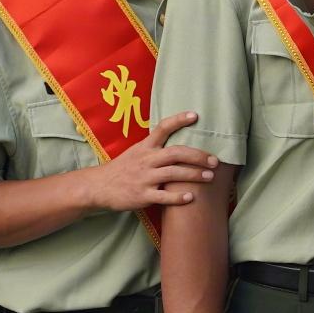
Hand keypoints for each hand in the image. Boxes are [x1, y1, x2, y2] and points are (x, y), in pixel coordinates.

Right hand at [81, 112, 217, 212]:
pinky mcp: (142, 195)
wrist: (98, 187)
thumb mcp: (136, 152)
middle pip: (175, 153)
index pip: (162, 128)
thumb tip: (180, 142)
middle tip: (214, 161)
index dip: (178, 120)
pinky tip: (191, 197)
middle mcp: (146, 160)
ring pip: (173, 174)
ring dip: (194, 175)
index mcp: (145, 147)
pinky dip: (178, 197)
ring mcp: (144, 178)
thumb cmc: (123, 169)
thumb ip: (155, 147)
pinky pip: (163, 196)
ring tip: (210, 177)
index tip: (195, 115)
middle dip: (197, 156)